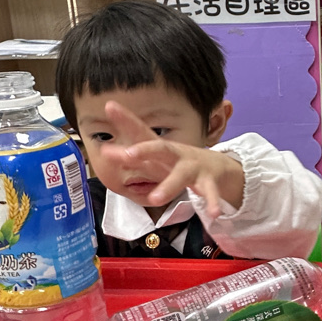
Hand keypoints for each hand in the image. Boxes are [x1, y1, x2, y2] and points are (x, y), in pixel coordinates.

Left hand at [104, 102, 244, 218]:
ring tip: (155, 199)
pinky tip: (213, 214)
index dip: (125, 120)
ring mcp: (193, 167)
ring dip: (168, 186)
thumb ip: (130, 156)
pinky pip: (210, 193)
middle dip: (145, 150)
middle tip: (128, 155)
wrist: (218, 167)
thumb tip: (103, 151)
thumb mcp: (155, 159)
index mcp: (161, 149)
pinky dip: (212, 203)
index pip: (140, 131)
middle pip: (160, 148)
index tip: (109, 106)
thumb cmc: (178, 163)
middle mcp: (177, 154)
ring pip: (181, 176)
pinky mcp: (209, 182)